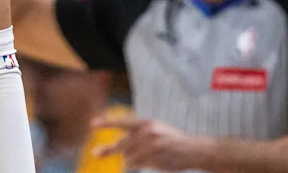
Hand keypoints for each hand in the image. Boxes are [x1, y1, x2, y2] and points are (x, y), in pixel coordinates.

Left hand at [91, 115, 210, 170]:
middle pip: (122, 144)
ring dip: (132, 159)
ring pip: (129, 157)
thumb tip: (118, 147)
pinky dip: (140, 164)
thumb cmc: (172, 140)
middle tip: (95, 153)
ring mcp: (150, 147)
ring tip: (149, 155)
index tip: (92, 124)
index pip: (123, 122)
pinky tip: (153, 160)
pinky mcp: (154, 159)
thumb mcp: (155, 130)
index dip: (107, 123)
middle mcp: (147, 133)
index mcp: (147, 123)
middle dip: (109, 150)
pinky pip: (138, 164)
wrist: (194, 149)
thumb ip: (138, 135)